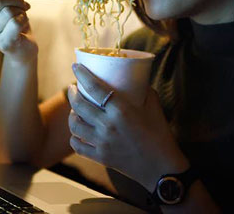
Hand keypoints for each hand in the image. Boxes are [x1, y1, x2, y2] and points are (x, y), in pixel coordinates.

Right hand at [0, 0, 36, 61]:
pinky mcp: (3, 43)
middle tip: (21, 0)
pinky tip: (23, 21)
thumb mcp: (2, 1)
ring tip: (22, 12)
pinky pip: (16, 22)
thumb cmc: (11, 20)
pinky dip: (24, 18)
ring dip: (20, 9)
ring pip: (8, 12)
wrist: (22, 46)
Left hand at [66, 64, 189, 191]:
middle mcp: (108, 125)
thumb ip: (142, 90)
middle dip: (72, 93)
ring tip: (75, 110)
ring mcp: (102, 142)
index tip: (75, 67)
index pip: (95, 88)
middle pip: (79, 105)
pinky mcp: (101, 157)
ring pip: (74, 125)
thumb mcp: (154, 106)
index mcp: (122, 110)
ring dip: (71, 115)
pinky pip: (77, 146)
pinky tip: (77, 132)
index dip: (82, 75)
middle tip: (73, 88)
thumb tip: (133, 76)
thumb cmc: (160, 134)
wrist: (162, 167)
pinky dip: (74, 137)